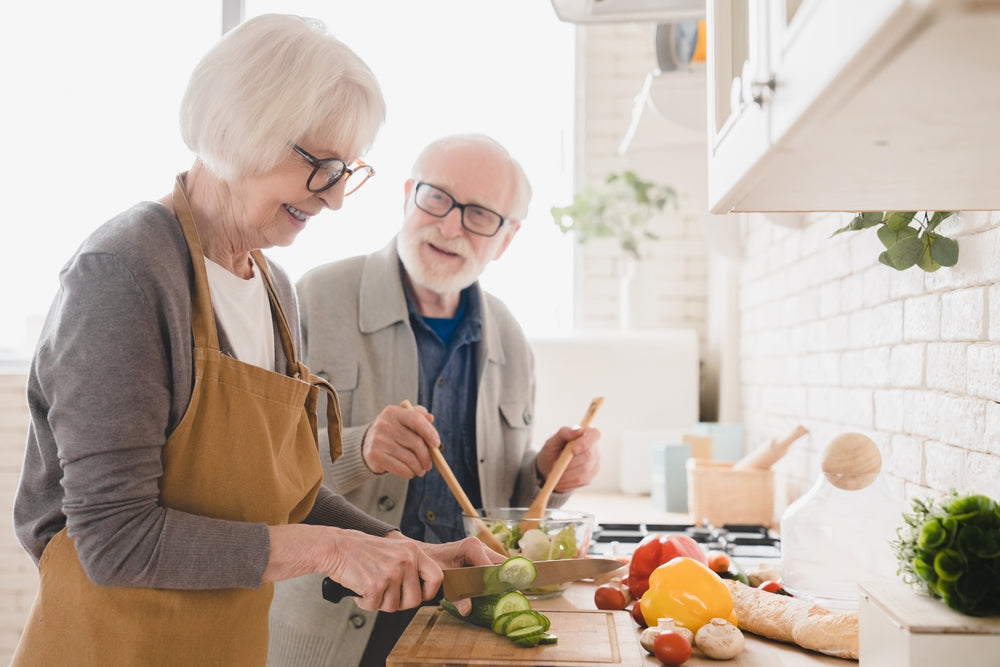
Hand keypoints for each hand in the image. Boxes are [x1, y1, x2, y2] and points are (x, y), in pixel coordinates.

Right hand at [264, 524, 442, 611]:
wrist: (336, 547)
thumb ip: (410, 566)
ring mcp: (391, 573)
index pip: (437, 577)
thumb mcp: (395, 550)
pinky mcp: (375, 585)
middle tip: (385, 593)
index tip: (418, 595)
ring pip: (393, 607)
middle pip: (415, 600)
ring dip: (379, 602)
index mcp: (412, 551)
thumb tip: (423, 590)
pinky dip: (364, 602)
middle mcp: (405, 561)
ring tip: (370, 585)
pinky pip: (374, 607)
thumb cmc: (362, 551)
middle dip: (399, 603)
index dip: (428, 592)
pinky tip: (360, 588)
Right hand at [360, 404, 439, 477]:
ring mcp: (378, 440)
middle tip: (429, 464)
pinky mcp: (374, 455)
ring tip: (421, 470)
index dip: (430, 432)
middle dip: (426, 456)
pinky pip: (399, 468)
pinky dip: (409, 473)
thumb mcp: (403, 420)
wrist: (367, 444)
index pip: (416, 420)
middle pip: (416, 442)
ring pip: (409, 458)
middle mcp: (384, 424)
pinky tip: (410, 472)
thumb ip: (417, 416)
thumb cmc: (393, 432)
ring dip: (419, 467)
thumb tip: (430, 418)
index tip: (436, 445)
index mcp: (393, 412)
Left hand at [393, 533, 506, 614]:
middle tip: (514, 596)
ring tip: (510, 596)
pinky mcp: (480, 559)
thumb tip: (468, 610)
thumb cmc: (430, 562)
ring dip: (503, 580)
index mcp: (472, 547)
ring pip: (500, 566)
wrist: (422, 555)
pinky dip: (497, 580)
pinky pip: (494, 569)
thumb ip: (456, 594)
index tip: (509, 594)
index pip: (493, 567)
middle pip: (502, 563)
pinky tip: (499, 593)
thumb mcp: (443, 579)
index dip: (500, 581)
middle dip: (508, 579)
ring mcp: (482, 551)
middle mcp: (480, 546)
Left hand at [535, 425, 600, 492]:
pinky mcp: (590, 476)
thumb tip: (578, 429)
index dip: (586, 442)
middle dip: (570, 463)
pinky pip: (580, 481)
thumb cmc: (552, 451)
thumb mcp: (553, 441)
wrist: (548, 468)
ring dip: (566, 474)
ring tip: (552, 475)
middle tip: (554, 466)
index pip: (594, 434)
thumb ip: (564, 433)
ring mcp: (594, 464)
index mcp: (586, 435)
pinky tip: (558, 481)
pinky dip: (567, 482)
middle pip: (588, 456)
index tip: (573, 450)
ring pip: (584, 471)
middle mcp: (593, 449)